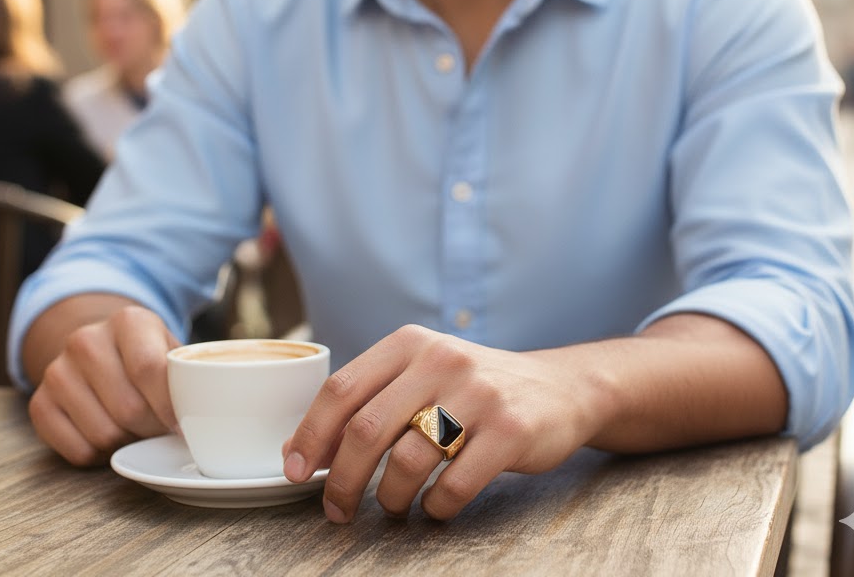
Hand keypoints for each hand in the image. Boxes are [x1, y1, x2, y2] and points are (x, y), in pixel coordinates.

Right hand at [27, 304, 179, 465]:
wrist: (97, 347)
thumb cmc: (147, 354)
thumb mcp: (170, 349)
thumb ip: (188, 374)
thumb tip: (213, 411)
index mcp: (128, 320)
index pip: (148, 369)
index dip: (169, 406)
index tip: (184, 425)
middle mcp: (87, 340)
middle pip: (128, 408)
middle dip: (152, 428)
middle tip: (161, 428)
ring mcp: (58, 371)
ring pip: (104, 434)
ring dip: (127, 442)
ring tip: (137, 428)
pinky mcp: (39, 403)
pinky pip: (78, 451)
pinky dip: (101, 456)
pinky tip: (111, 434)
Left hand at [282, 325, 603, 522]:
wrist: (558, 387)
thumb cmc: (472, 388)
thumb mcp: (422, 374)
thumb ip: (370, 400)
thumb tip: (302, 449)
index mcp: (410, 343)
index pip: (342, 387)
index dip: (311, 434)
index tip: (295, 471)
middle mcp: (441, 360)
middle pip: (367, 428)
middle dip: (341, 480)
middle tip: (336, 510)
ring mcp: (478, 393)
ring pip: (408, 461)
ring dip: (389, 497)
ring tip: (392, 506)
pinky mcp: (511, 430)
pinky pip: (454, 485)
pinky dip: (435, 507)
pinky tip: (436, 506)